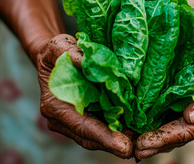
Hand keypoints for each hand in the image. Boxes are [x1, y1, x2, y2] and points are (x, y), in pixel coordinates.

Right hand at [36, 34, 133, 157]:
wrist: (54, 59)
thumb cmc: (55, 53)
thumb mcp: (60, 46)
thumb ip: (73, 54)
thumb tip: (90, 62)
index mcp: (55, 106)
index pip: (81, 126)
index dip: (103, 137)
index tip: (123, 146)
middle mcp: (62, 119)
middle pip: (90, 137)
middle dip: (114, 144)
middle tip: (137, 147)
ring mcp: (73, 121)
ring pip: (97, 136)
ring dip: (118, 139)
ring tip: (140, 138)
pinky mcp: (85, 118)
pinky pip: (101, 127)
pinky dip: (116, 130)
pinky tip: (134, 127)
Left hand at [134, 72, 193, 158]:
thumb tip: (191, 118)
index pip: (183, 133)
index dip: (163, 139)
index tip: (144, 143)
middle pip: (171, 137)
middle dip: (152, 144)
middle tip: (133, 150)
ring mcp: (183, 116)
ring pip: (163, 131)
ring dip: (146, 138)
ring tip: (128, 143)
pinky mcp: (173, 107)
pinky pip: (159, 118)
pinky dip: (146, 125)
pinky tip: (132, 128)